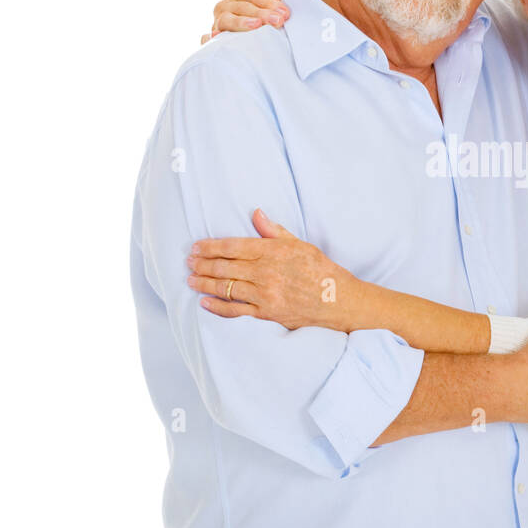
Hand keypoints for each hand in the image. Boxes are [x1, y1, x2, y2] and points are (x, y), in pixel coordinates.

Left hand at [186, 209, 348, 329]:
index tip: (197, 246)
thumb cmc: (321, 270)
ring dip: (204, 283)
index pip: (233, 247)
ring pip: (226, 288)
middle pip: (224, 267)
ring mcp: (264, 295)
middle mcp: (265, 272)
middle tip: (188, 262)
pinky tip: (205, 302)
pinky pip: (236, 310)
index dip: (211, 246)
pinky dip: (218, 306)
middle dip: (202, 264)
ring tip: (191, 280)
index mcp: (272, 252)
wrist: (339, 300)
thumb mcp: (300, 244)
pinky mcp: (266, 313)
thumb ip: (275, 231)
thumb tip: (257, 214)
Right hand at [199, 0, 291, 44]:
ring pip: (226, 20)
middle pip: (241, 7)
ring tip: (256, 26)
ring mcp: (217, 22)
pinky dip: (214, 37)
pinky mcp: (213, 40)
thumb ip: (275, 7)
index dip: (269, 2)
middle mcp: (224, 5)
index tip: (285, 13)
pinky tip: (218, 37)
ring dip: (241, 22)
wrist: (245, 40)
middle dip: (261, 13)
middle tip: (278, 21)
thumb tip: (284, 13)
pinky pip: (211, 38)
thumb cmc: (262, 20)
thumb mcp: (268, 9)